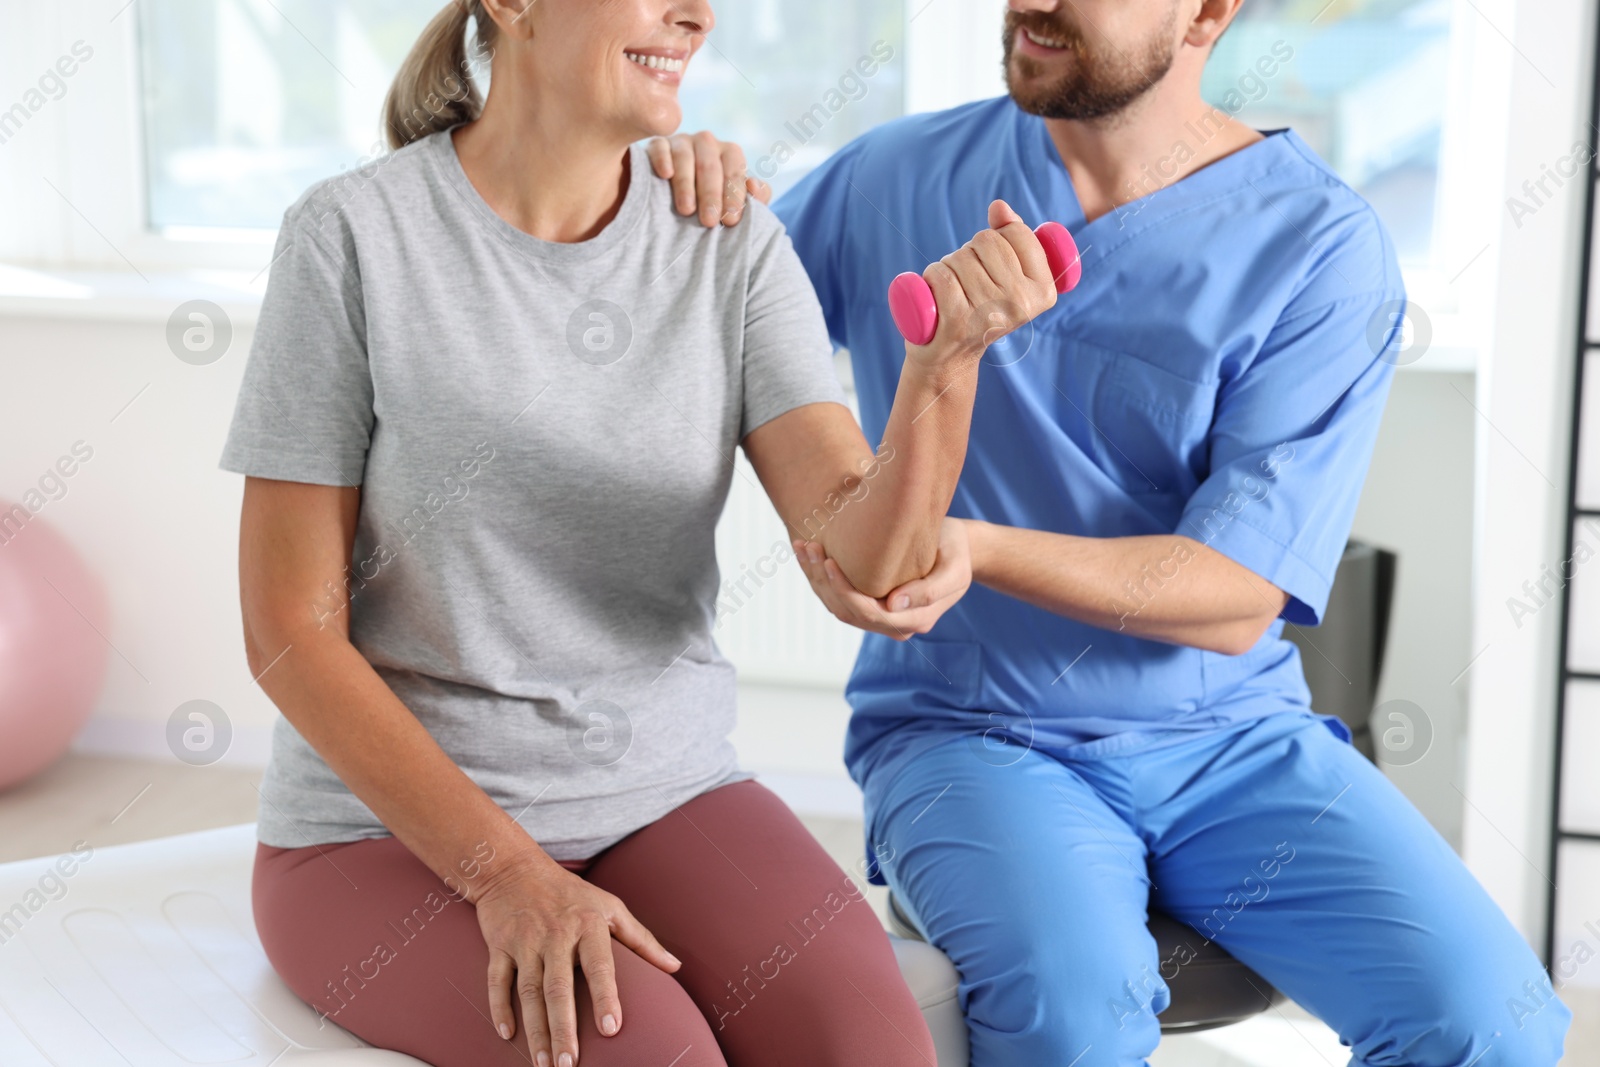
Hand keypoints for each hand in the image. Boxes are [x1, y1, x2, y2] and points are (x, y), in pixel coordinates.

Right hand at [474, 850, 679, 1066]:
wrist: (514, 868)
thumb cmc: (571, 893)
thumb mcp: (611, 906)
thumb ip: (642, 940)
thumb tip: (675, 967)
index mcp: (588, 925)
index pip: (599, 965)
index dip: (605, 997)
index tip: (611, 1028)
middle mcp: (555, 934)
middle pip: (558, 987)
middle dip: (563, 1028)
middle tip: (568, 1065)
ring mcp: (524, 941)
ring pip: (527, 991)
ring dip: (535, 1030)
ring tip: (543, 1063)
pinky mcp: (499, 945)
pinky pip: (497, 981)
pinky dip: (500, 1007)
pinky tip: (507, 1035)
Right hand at [646, 131, 771, 226]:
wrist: (679, 200)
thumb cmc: (715, 203)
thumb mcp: (737, 202)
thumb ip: (756, 197)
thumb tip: (754, 185)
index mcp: (730, 153)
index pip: (734, 171)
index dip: (733, 196)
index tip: (731, 220)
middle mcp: (707, 142)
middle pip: (710, 165)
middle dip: (711, 195)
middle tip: (709, 221)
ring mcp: (681, 142)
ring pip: (685, 157)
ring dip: (686, 185)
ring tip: (687, 210)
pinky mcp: (658, 144)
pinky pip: (660, 148)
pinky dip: (663, 160)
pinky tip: (665, 175)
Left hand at [794, 518, 972, 639]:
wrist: (959, 548)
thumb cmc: (957, 553)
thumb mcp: (954, 570)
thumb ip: (930, 591)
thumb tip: (893, 606)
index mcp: (914, 620)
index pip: (868, 613)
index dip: (844, 590)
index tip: (830, 561)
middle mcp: (894, 624)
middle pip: (847, 612)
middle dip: (823, 580)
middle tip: (808, 546)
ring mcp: (880, 615)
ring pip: (838, 606)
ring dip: (816, 578)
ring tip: (803, 546)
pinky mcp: (871, 601)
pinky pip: (839, 597)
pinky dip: (821, 577)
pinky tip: (809, 553)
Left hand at [910, 199, 1058, 366]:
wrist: (950, 357)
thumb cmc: (979, 308)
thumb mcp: (1005, 275)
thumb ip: (1010, 236)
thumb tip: (998, 207)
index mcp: (1044, 291)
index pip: (1016, 232)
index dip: (997, 238)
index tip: (994, 265)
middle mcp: (1022, 304)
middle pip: (986, 241)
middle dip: (970, 252)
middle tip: (969, 282)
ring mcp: (990, 313)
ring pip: (960, 257)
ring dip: (948, 266)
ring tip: (953, 292)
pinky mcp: (958, 322)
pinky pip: (940, 274)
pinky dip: (930, 278)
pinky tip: (935, 298)